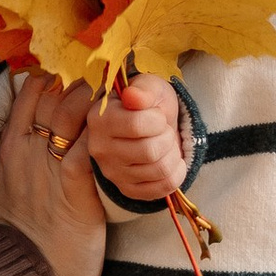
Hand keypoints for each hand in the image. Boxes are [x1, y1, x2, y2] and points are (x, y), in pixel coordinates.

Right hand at [0, 75, 104, 275]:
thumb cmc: (18, 242)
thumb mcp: (2, 195)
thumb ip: (12, 167)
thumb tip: (15, 152)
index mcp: (10, 149)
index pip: (29, 93)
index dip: (54, 76)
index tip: (75, 69)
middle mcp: (28, 149)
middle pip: (54, 93)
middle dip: (81, 77)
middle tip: (106, 71)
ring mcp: (50, 163)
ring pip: (74, 108)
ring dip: (98, 95)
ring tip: (119, 91)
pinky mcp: (76, 182)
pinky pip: (92, 139)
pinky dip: (109, 126)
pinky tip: (124, 120)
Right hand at [90, 73, 189, 206]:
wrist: (153, 125)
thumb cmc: (149, 104)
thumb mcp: (150, 86)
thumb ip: (143, 89)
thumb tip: (132, 96)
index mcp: (99, 118)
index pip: (137, 125)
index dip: (157, 119)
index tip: (156, 115)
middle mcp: (99, 148)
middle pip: (150, 151)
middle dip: (167, 137)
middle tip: (163, 130)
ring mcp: (112, 172)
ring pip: (159, 169)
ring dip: (173, 153)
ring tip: (166, 143)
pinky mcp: (127, 189)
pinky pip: (163, 187)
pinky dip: (176, 173)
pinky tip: (170, 160)